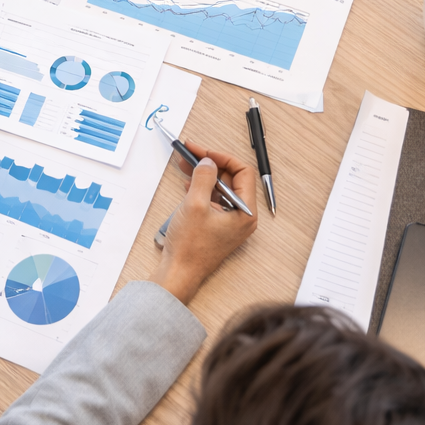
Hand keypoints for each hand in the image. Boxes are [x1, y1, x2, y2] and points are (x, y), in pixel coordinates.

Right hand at [149, 141, 258, 304]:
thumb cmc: (190, 248)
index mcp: (245, 212)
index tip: (204, 152)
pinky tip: (188, 184)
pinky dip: (202, 188)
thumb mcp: (195, 204)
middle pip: (232, 179)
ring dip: (204, 175)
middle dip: (211, 164)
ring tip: (186, 165)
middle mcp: (242, 217)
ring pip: (221, 188)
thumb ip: (204, 177)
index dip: (222, 158)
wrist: (179, 273)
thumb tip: (208, 162)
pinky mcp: (219, 225)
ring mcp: (231, 222)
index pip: (242, 172)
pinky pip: (214, 200)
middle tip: (191, 154)